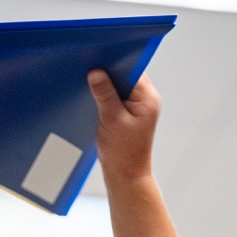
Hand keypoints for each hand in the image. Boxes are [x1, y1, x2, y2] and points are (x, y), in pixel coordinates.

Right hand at [87, 71, 160, 186]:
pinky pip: (116, 96)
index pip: (131, 68)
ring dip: (105, 86)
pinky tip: (94, 100)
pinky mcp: (129, 114)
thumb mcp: (111, 120)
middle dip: (107, 74)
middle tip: (88, 72)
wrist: (126, 177)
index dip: (114, 61)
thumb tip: (95, 72)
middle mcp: (146, 99)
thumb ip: (104, 94)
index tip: (96, 59)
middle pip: (125, 75)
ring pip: (119, 85)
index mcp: (148, 98)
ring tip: (90, 87)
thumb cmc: (123, 154)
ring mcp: (139, 106)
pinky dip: (105, 97)